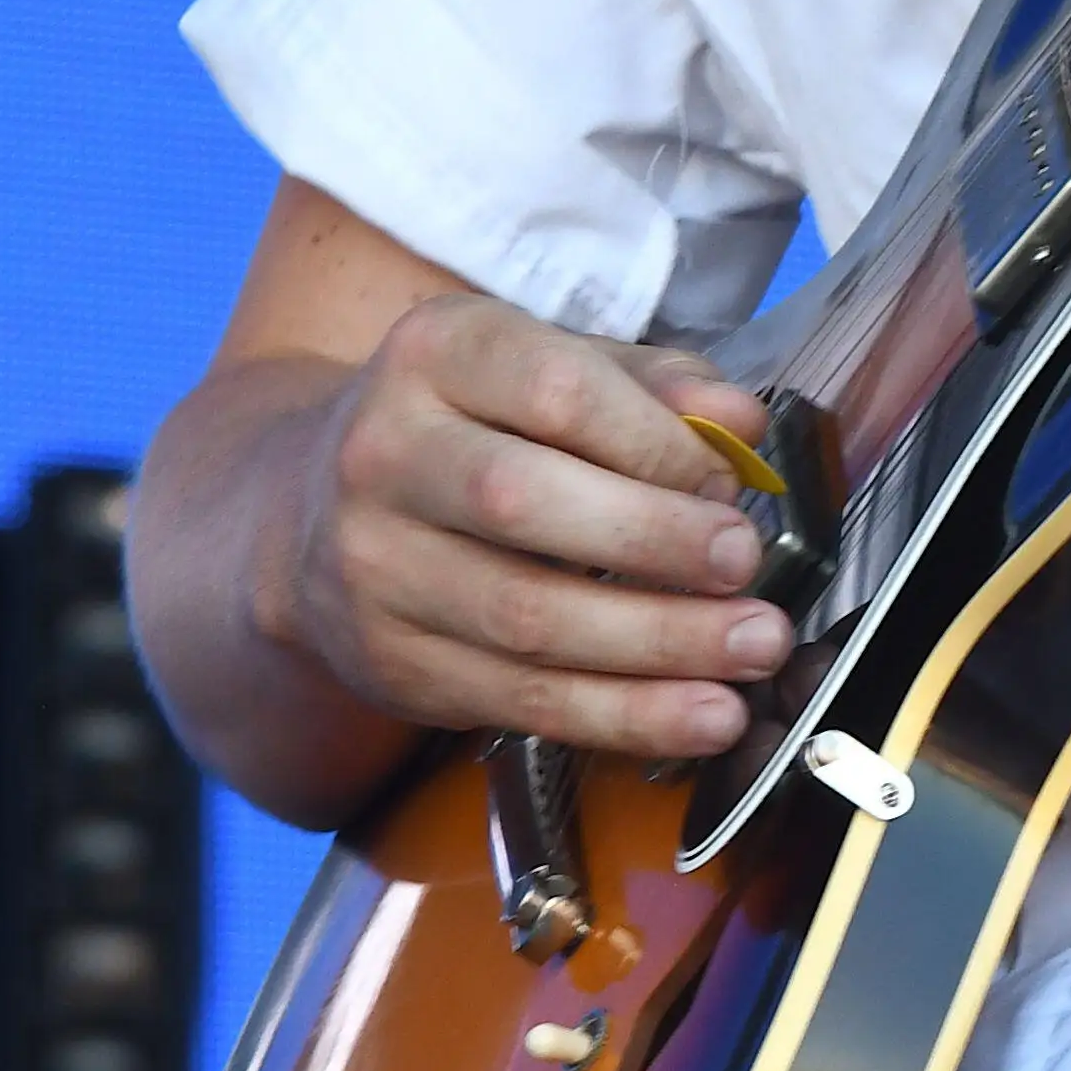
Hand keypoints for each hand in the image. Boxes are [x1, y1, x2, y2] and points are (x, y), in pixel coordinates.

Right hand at [277, 291, 790, 763]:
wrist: (317, 513)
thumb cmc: (477, 429)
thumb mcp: (553, 370)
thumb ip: (655, 388)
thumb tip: (740, 422)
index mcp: (436, 354)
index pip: (556, 392)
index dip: (656, 444)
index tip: (728, 481)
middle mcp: (384, 453)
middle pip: (525, 502)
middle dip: (656, 541)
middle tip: (745, 564)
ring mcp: (376, 565)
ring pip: (526, 618)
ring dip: (658, 644)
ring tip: (752, 646)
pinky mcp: (393, 662)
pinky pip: (522, 700)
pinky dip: (626, 716)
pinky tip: (703, 714)